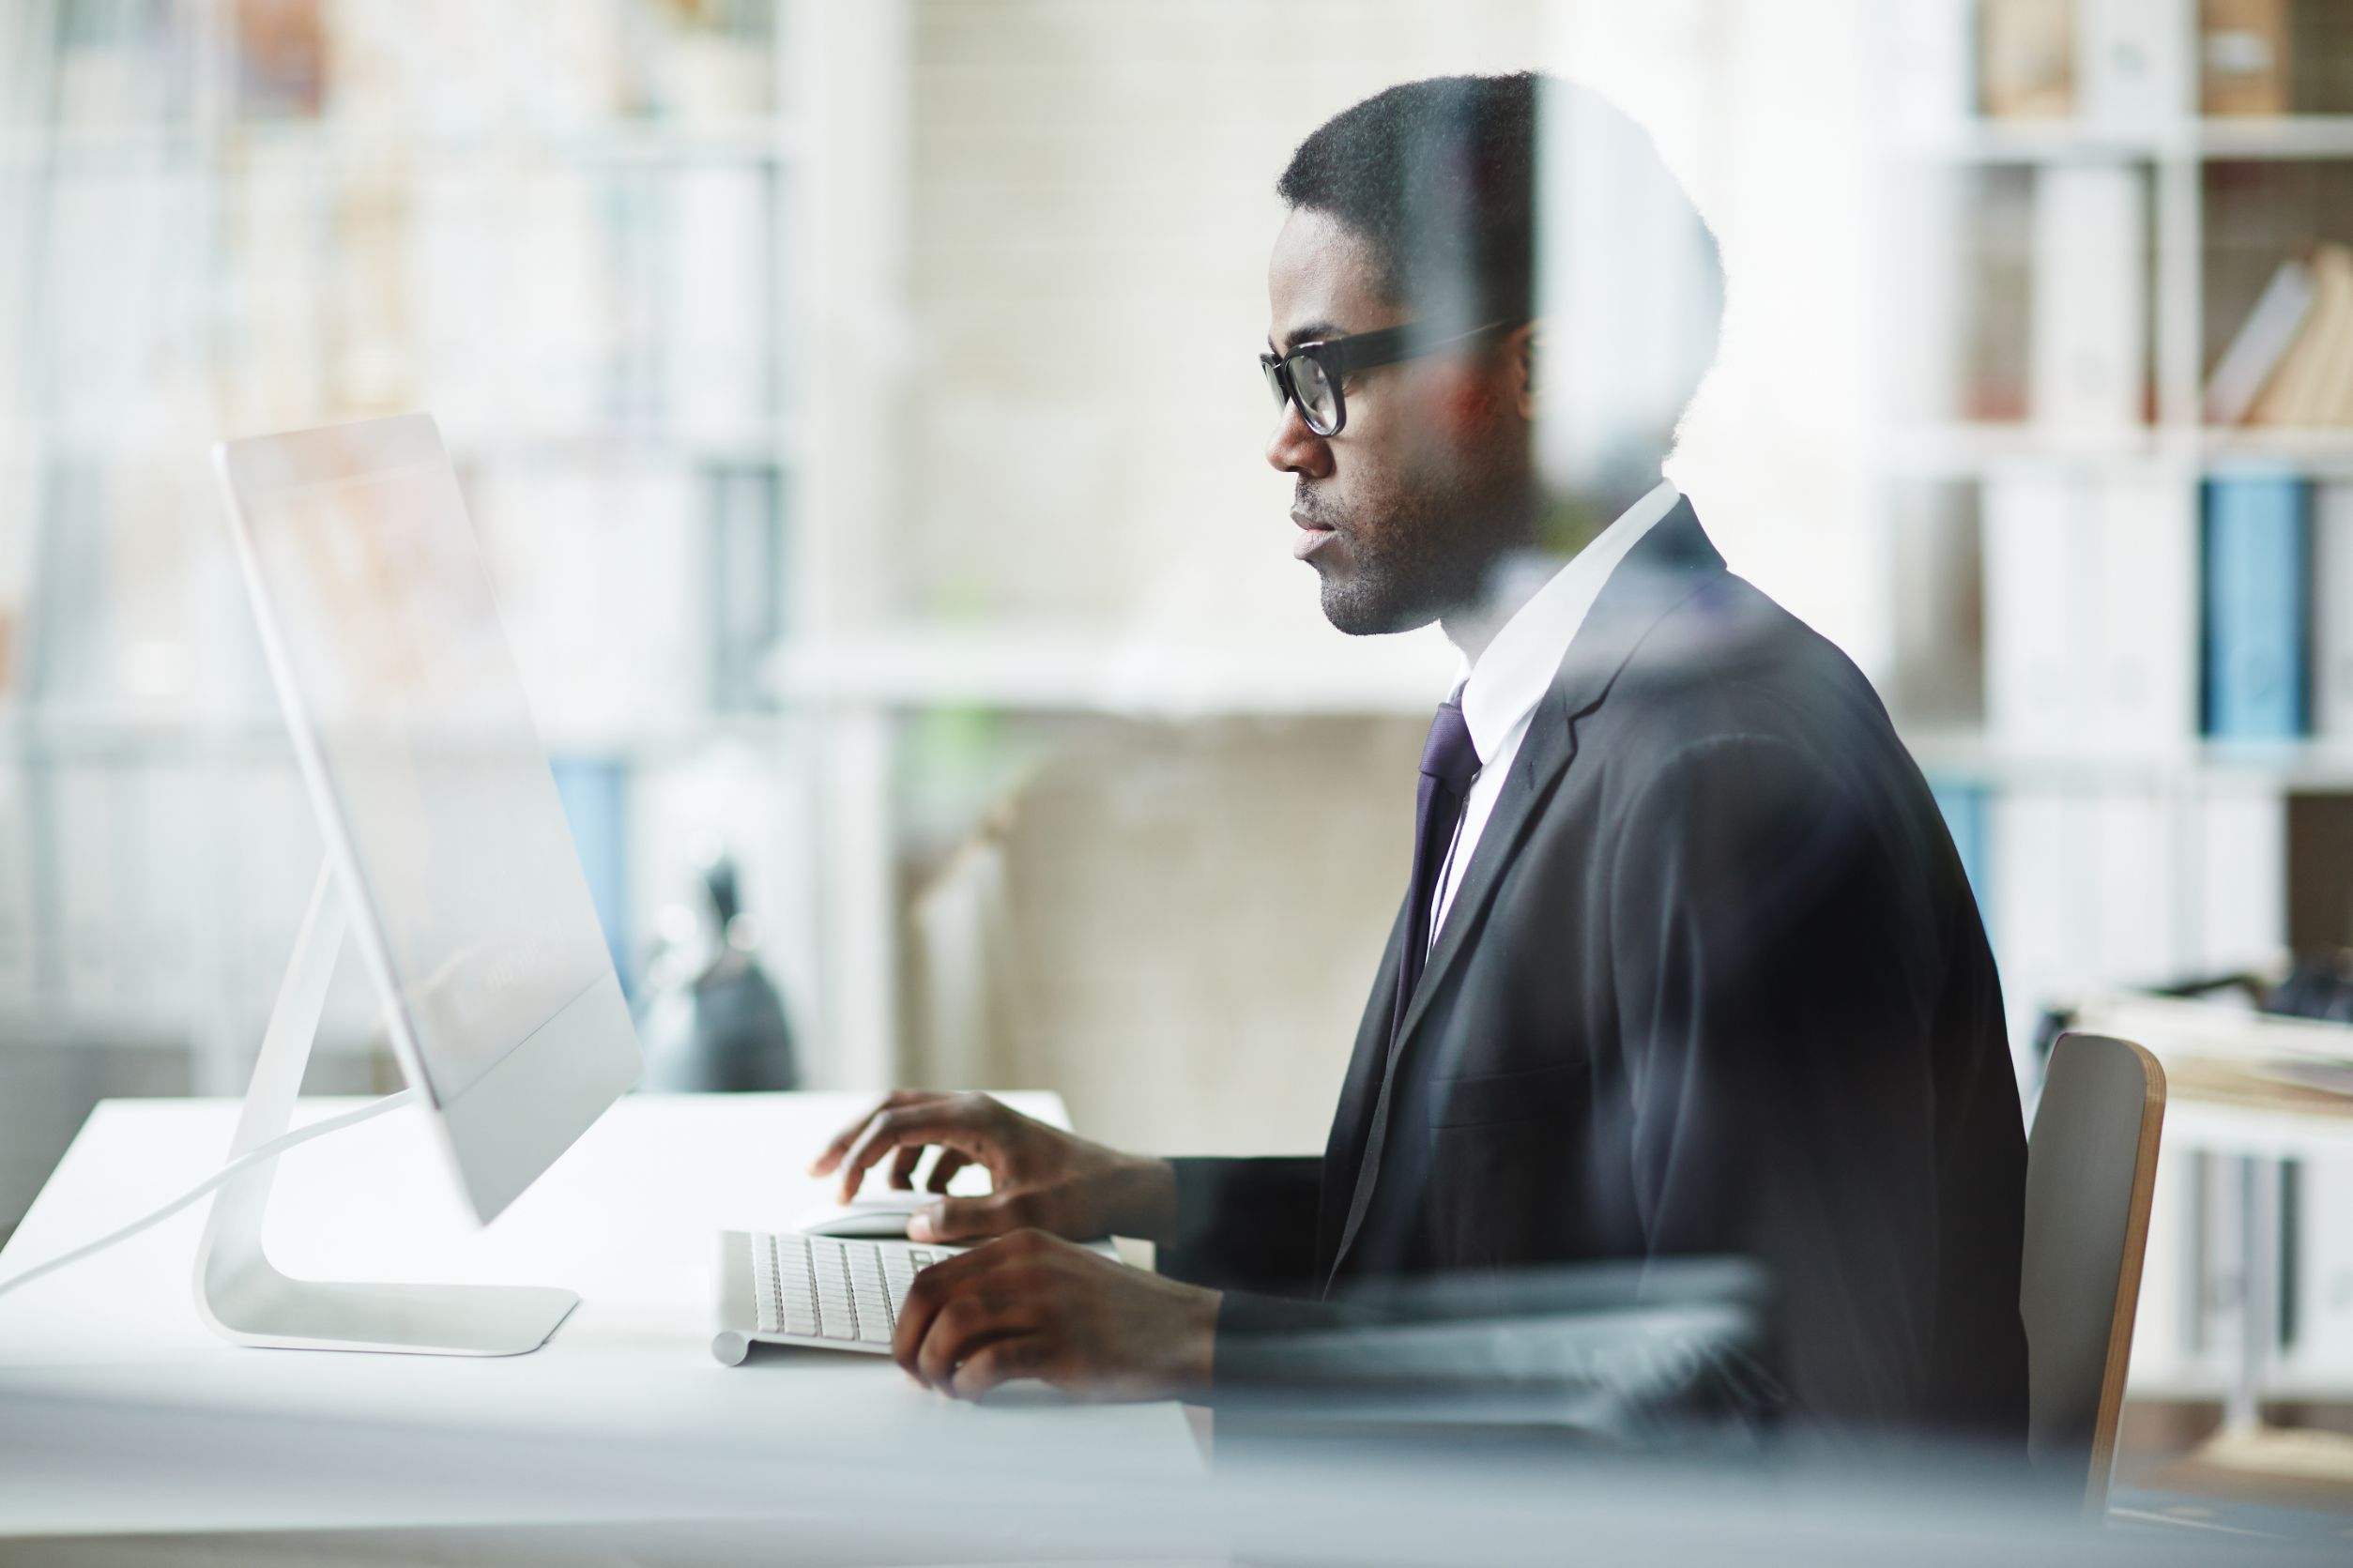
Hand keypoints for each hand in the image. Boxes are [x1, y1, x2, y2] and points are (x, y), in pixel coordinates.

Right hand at [807, 1091, 1177, 1245]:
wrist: (1125, 1188)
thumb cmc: (1082, 1197)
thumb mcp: (1022, 1214)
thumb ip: (964, 1218)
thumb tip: (913, 1223)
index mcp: (975, 1116)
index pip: (895, 1122)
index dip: (857, 1156)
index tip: (838, 1193)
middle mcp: (973, 1108)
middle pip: (892, 1109)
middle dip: (851, 1139)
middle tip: (816, 1171)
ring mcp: (981, 1120)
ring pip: (911, 1124)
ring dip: (884, 1155)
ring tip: (871, 1195)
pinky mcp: (989, 1138)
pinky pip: (935, 1142)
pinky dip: (915, 1166)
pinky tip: (919, 1199)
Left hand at [893, 1229, 1218, 1400]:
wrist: (1186, 1328)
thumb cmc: (1122, 1312)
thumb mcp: (1058, 1275)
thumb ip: (1006, 1286)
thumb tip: (944, 1325)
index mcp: (1021, 1245)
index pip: (934, 1272)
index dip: (907, 1317)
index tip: (908, 1346)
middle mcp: (1028, 1266)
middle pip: (933, 1295)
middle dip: (908, 1341)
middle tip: (913, 1374)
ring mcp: (1046, 1303)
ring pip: (954, 1325)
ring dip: (934, 1365)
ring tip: (946, 1388)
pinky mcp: (1064, 1344)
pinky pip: (992, 1361)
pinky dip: (969, 1384)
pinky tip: (974, 1394)